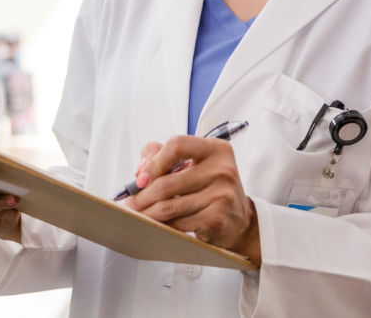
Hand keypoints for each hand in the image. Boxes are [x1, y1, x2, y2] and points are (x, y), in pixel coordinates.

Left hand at [125, 137, 260, 264]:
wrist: (240, 221)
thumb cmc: (212, 189)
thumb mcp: (195, 164)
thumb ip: (165, 154)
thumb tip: (141, 168)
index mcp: (216, 150)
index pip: (177, 145)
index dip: (153, 162)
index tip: (140, 178)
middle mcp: (222, 170)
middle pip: (167, 182)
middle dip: (142, 196)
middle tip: (131, 202)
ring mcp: (221, 195)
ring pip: (168, 206)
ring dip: (147, 213)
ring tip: (138, 214)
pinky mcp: (216, 219)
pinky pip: (177, 223)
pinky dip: (162, 225)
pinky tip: (158, 224)